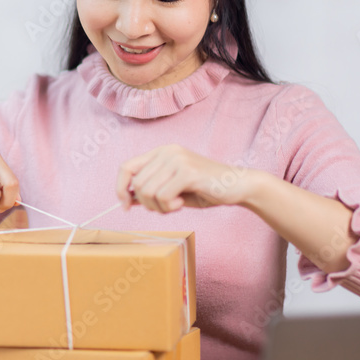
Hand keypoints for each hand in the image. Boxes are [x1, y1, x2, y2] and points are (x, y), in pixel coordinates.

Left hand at [116, 145, 252, 212]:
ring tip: (175, 205)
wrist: (238, 185)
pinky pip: (162, 196)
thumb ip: (152, 190)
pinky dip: (169, 207)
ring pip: (147, 191)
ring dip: (159, 207)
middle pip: (137, 184)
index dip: (121, 188)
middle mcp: (167, 151)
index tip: (126, 206)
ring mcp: (177, 159)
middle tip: (164, 208)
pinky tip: (181, 204)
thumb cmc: (206, 189)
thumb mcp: (173, 189)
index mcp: (161, 152)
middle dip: (146, 204)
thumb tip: (127, 198)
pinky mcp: (187, 171)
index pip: (126, 167)